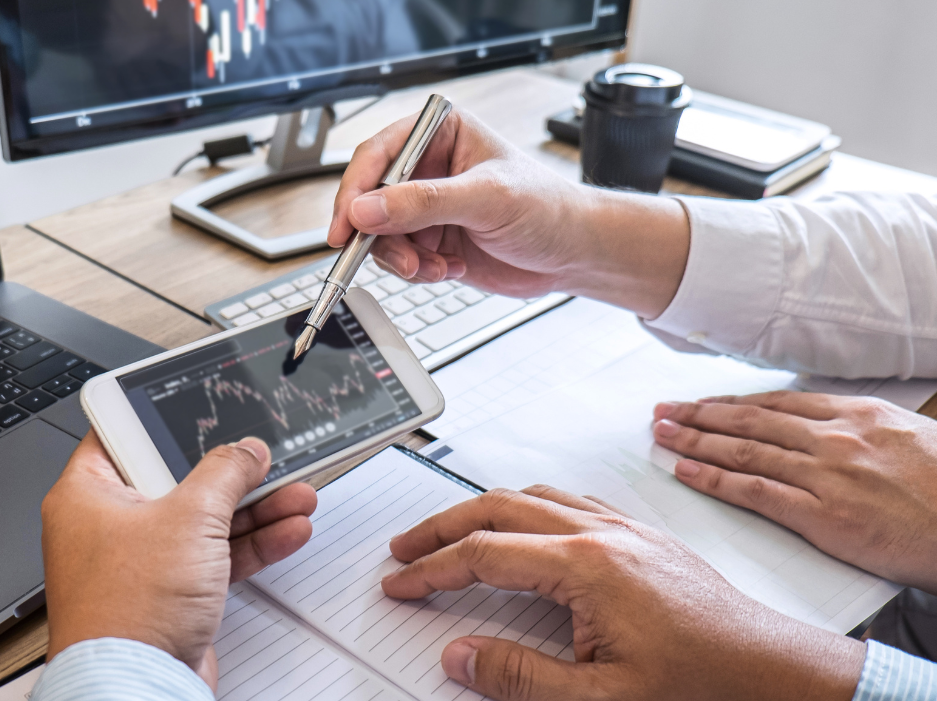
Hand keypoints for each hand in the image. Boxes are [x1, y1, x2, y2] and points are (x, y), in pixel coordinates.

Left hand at [41, 431, 316, 689]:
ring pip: (202, 520)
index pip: (124, 436)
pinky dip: (249, 544)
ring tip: (296, 493)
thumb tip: (244, 450)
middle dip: (230, 471)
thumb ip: (223, 474)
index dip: (165, 420)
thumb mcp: (187, 519)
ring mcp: (140, 561)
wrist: (136, 687)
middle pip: (176, 478)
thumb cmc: (128, 612)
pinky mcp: (168, 593)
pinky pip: (213, 556)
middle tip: (264, 456)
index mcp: (87, 494)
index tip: (204, 408)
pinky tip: (286, 529)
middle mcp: (108, 525)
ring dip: (253, 508)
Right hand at [328, 109, 690, 317]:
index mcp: (441, 134)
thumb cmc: (549, 207)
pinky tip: (446, 268)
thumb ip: (423, 203)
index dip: (357, 189)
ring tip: (430, 266)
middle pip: (370, 197)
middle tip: (388, 255)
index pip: (379, 154)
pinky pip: (398, 258)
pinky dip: (415, 270)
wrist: (574, 253)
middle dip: (377, 232)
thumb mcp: (486, 198)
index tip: (347, 223)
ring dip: (399, 257)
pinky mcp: (430, 240)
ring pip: (380, 233)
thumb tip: (368, 208)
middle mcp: (428, 168)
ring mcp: (427, 206)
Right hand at [381, 485, 864, 700]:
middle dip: (442, 525)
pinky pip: (568, 500)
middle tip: (404, 548)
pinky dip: (526, 507)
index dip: (432, 569)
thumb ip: (520, 677)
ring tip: (450, 534)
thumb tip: (458, 656)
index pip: (484, 554)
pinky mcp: (640, 536)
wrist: (775, 671)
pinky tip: (523, 527)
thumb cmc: (703, 683)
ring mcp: (623, 528)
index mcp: (585, 565)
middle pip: (497, 506)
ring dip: (482, 511)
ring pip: (532, 495)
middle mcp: (602, 532)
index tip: (400, 585)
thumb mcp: (602, 700)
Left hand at [654, 391, 936, 592]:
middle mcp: (836, 438)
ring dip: (694, 439)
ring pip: (744, 449)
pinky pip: (755, 491)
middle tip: (662, 410)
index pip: (778, 402)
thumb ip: (862, 428)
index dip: (732, 402)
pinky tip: (685, 470)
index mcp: (857, 415)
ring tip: (660, 434)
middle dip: (699, 413)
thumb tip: (827, 425)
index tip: (701, 402)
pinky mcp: (824, 515)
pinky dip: (714, 478)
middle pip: (751, 419)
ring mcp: (827, 475)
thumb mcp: (908, 437)